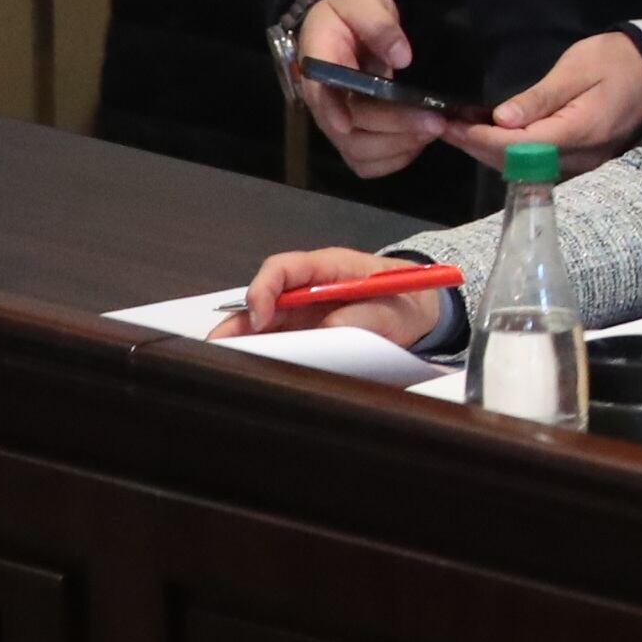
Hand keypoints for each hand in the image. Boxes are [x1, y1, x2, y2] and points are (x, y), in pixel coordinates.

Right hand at [220, 246, 446, 348]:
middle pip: (261, 301)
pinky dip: (265, 357)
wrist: (419, 311)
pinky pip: (278, 344)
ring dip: (246, 345)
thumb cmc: (405, 300)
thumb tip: (327, 329)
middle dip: (239, 325)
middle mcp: (306, 288)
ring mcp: (302, 312)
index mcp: (328, 267)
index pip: (282, 268)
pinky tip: (256, 374)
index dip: (263, 290)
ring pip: (262, 325)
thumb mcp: (391, 309)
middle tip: (222, 351)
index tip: (261, 319)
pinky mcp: (304, 334)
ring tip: (232, 368)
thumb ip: (362, 317)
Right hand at [291, 0, 450, 179]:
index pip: (320, 95)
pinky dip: (393, 160)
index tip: (349, 124)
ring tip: (432, 129)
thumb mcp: (363, 2)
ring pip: (358, 153)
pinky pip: (367, 163)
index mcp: (319, 66)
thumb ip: (379, 24)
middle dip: (393, 128)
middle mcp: (323, 101)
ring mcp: (337, 122)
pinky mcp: (353, 135)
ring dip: (397, 147)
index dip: (333, 111)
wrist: (345, 24)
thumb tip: (401, 57)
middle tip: (435, 121)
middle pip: (349, 130)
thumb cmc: (352, 12)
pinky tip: (417, 143)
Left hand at [443, 31, 641, 174]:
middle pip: (517, 164)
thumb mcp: (577, 69)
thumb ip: (540, 98)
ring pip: (524, 170)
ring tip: (458, 133)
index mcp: (578, 133)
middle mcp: (579, 158)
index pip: (518, 146)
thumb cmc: (617, 62)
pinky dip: (509, 155)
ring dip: (489, 153)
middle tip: (444, 129)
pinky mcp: (581, 161)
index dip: (481, 138)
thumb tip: (501, 119)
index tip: (452, 125)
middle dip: (477, 147)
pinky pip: (536, 166)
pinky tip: (490, 139)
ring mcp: (581, 164)